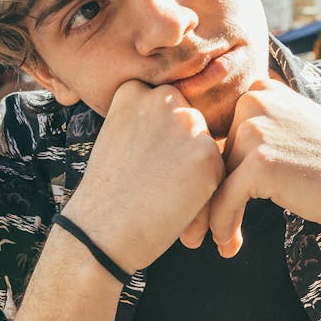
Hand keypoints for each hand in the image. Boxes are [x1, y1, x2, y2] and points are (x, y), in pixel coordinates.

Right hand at [65, 80, 224, 271]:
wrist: (99, 231)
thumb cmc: (108, 192)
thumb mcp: (119, 136)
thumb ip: (151, 120)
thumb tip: (189, 124)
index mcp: (137, 89)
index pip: (169, 109)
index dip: (159, 143)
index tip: (138, 163)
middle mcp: (164, 98)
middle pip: (192, 127)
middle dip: (181, 157)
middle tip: (151, 184)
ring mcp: (188, 124)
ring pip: (207, 150)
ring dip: (194, 176)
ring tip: (161, 198)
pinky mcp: (208, 155)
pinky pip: (220, 175)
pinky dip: (205, 197)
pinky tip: (176, 209)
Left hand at [207, 79, 320, 255]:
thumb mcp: (293, 132)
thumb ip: (256, 133)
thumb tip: (205, 162)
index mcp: (262, 89)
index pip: (218, 134)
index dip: (212, 173)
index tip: (213, 204)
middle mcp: (255, 100)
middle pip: (211, 157)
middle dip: (208, 197)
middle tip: (207, 232)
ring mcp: (256, 128)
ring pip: (214, 181)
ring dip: (214, 217)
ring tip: (221, 243)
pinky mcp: (259, 163)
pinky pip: (223, 200)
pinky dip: (222, 226)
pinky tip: (230, 246)